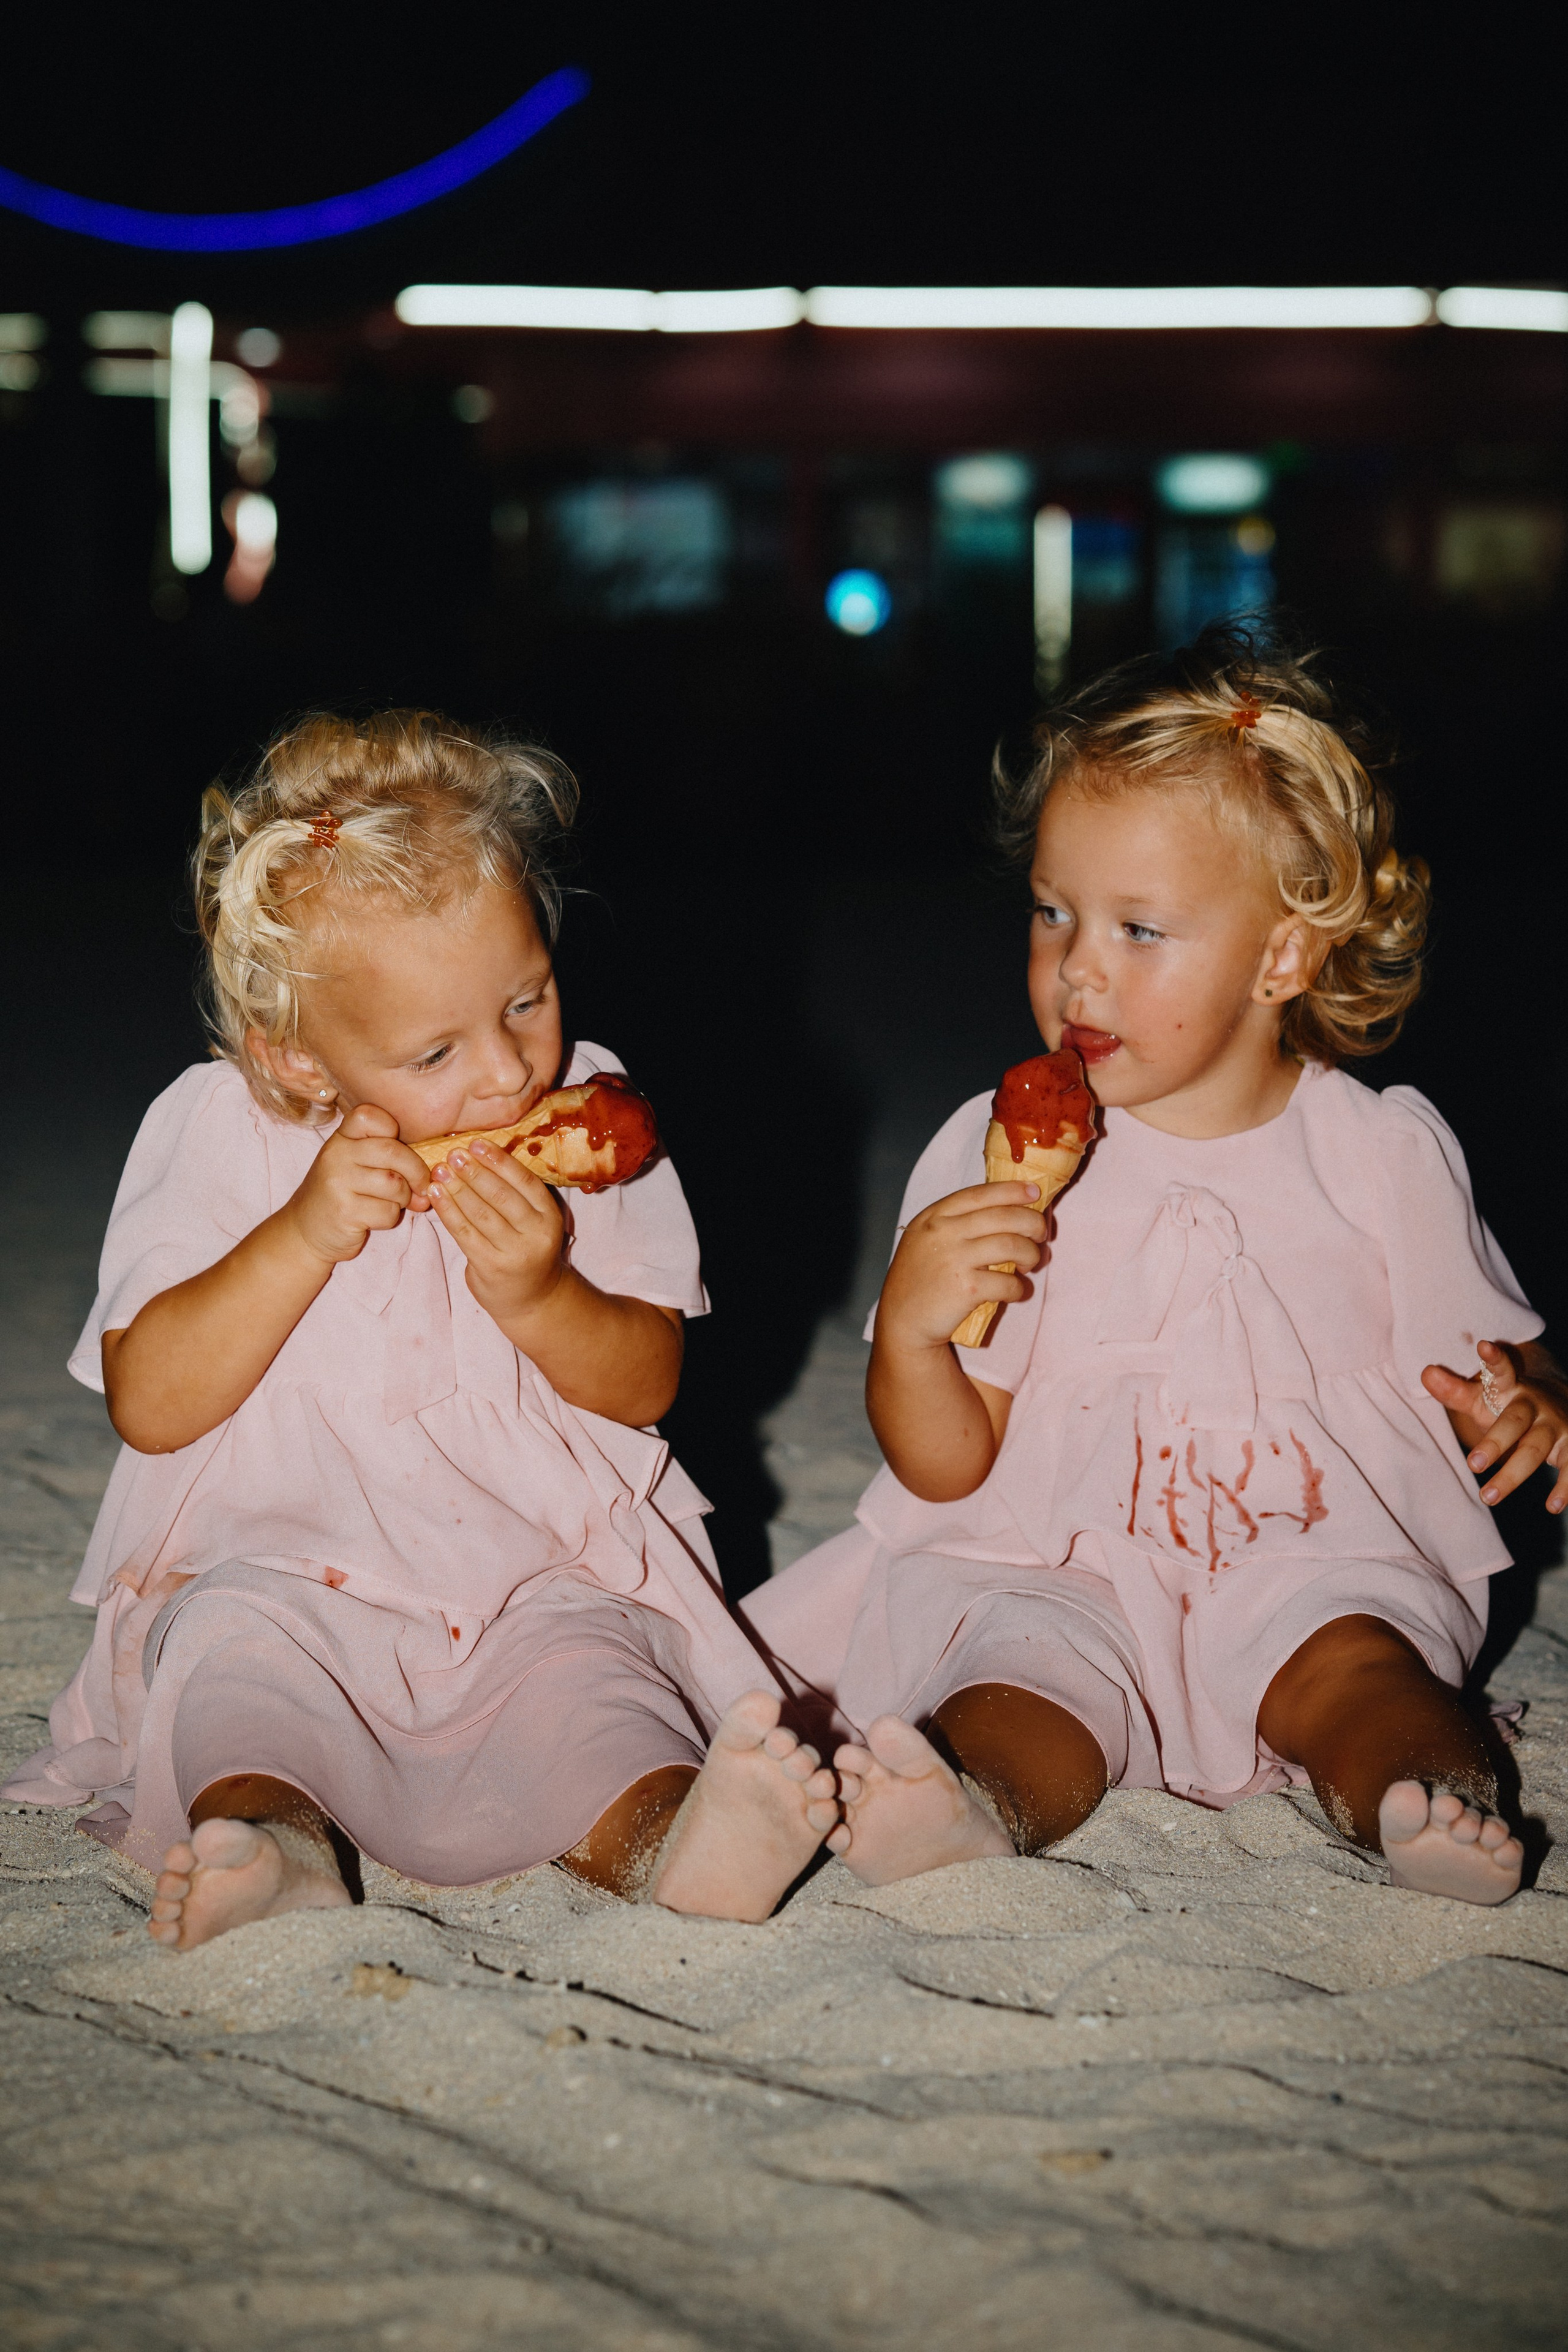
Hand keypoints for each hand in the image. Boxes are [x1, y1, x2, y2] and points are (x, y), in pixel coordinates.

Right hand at [284, 1103, 431, 1265]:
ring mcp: (338, 1183)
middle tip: (421, 1186)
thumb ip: (388, 1159)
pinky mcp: (345, 1211)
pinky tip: (375, 1218)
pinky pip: (388, 1212)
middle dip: (416, 1172)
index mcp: (341, 1138)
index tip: (398, 1147)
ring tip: (392, 1203)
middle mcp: (336, 1155)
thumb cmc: (340, 1194)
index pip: (371, 1115)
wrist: (304, 1231)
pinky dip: (390, 1218)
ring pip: (395, 1184)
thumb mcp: (355, 1165)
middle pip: (393, 1151)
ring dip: (403, 1199)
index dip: (392, 1130)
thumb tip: (434, 1175)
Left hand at [427, 1136, 565, 1322]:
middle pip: (501, 1196)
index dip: (498, 1160)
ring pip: (480, 1213)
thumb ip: (515, 1194)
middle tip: (453, 1154)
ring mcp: (515, 1253)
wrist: (532, 1299)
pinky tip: (436, 1195)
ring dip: (457, 1188)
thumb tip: (478, 1155)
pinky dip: (447, 1211)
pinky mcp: (491, 1267)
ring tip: (440, 1170)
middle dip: (473, 1171)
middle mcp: (538, 1234)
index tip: (476, 1143)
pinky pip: (464, 1233)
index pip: (524, 1181)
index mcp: (551, 1216)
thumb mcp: (534, 1221)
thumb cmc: (527, 1249)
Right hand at [877, 1182, 1044, 1352]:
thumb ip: (957, 1222)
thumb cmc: (921, 1279)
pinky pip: (1009, 1282)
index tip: (1034, 1193)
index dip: (1012, 1191)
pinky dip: (1019, 1288)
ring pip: (1012, 1245)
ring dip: (1031, 1254)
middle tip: (1041, 1235)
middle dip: (1033, 1223)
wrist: (903, 1321)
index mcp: (934, 1216)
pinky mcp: (966, 1289)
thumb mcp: (926, 1239)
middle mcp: (942, 1233)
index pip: (980, 1193)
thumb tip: (1009, 1211)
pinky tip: (1015, 1291)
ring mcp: (954, 1260)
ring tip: (1030, 1264)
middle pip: (1004, 1216)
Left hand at [1423, 1339, 1567, 1514]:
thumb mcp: (1483, 1397)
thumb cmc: (1509, 1405)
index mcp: (1511, 1389)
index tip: (1484, 1346)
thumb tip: (1425, 1373)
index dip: (1495, 1361)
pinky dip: (1565, 1488)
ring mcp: (1557, 1426)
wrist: (1560, 1406)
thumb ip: (1455, 1390)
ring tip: (1488, 1497)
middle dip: (1494, 1443)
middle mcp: (1536, 1405)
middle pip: (1514, 1422)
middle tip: (1471, 1464)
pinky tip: (1553, 1506)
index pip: (1502, 1373)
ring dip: (1513, 1475)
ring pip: (1536, 1450)